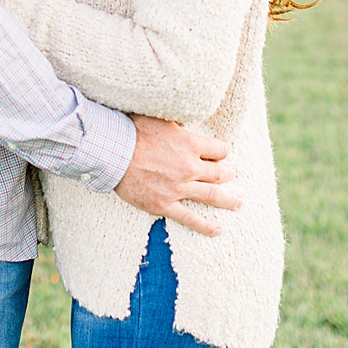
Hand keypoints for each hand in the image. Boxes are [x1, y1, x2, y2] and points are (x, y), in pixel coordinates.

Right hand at [114, 115, 242, 235]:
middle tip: (230, 175)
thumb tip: (185, 121)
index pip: (220, 150)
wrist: (111, 152)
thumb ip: (177, 122)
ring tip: (237, 202)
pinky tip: (217, 230)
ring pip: (212, 196)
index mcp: (190, 144)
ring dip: (228, 200)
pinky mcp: (164, 204)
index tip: (220, 155)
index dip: (221, 152)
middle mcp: (189, 167)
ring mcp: (178, 188)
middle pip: (220, 173)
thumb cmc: (131, 131)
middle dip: (228, 174)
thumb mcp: (158, 117)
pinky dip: (206, 226)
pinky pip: (190, 218)